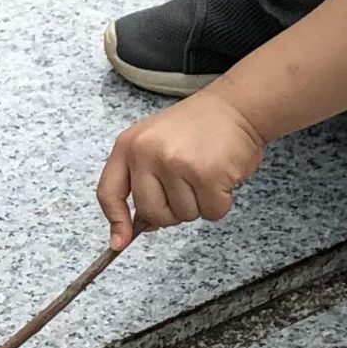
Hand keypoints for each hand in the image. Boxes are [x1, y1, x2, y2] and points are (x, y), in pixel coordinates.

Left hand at [97, 90, 267, 249]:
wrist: (237, 106)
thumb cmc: (198, 126)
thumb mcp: (156, 143)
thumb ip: (143, 179)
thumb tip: (138, 225)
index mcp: (129, 145)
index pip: (109, 192)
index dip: (116, 221)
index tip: (121, 241)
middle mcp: (147, 153)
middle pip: (152, 213)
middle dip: (173, 210)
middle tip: (188, 185)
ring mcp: (175, 163)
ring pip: (184, 215)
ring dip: (200, 203)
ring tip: (205, 173)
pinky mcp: (206, 174)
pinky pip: (211, 212)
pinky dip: (221, 202)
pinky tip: (221, 177)